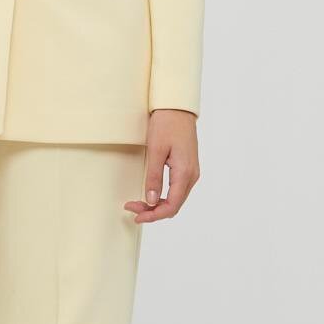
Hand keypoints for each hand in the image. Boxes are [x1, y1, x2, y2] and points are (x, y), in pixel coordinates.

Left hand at [124, 108, 199, 222]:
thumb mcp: (155, 150)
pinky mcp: (187, 168)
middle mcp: (192, 175)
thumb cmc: (166, 124)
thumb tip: (152, 201)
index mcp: (185, 173)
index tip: (136, 216)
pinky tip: (151, 195)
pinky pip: (177, 190)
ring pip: (176, 199)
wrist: (177, 108)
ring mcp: (191, 172)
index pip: (172, 206)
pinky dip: (164, 197)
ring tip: (138, 203)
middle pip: (174, 205)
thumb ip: (154, 177)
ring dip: (158, 205)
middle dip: (153, 211)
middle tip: (131, 208)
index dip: (153, 215)